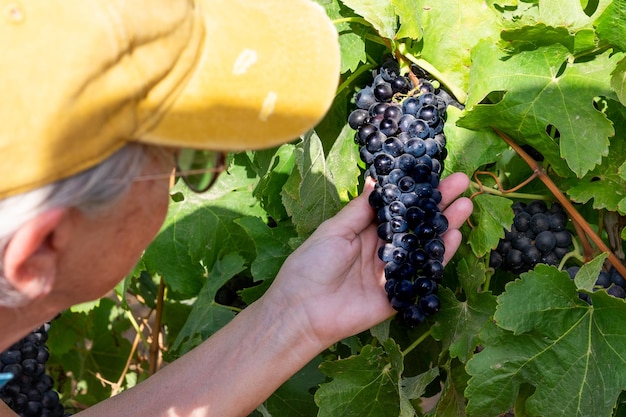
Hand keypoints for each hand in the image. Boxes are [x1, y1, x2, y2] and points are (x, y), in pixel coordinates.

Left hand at [264, 172, 472, 349]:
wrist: (303, 309)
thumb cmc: (311, 264)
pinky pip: (422, 273)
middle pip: (415, 222)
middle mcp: (382, 247)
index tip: (433, 172)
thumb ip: (360, 209)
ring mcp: (392, 269)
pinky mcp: (398, 293)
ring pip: (424, 244)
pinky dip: (440, 257)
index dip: (413, 190)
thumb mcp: (334, 230)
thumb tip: (377, 181)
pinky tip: (455, 236)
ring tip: (465, 205)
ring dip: (445, 225)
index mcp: (364, 229)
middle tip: (460, 182)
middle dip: (437, 203)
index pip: (396, 206)